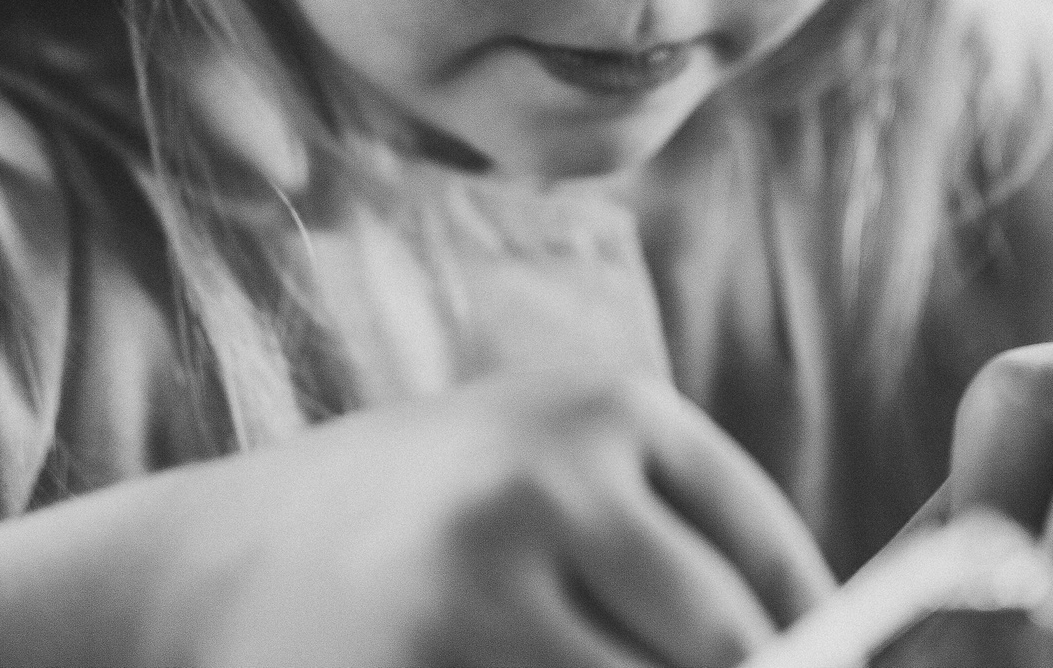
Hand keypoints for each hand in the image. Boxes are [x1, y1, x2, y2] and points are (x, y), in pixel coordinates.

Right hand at [142, 371, 833, 667]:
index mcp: (611, 411)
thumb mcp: (551, 460)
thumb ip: (676, 526)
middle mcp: (552, 481)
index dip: (827, 647)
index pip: (773, 561)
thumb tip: (833, 639)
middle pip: (729, 648)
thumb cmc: (426, 511)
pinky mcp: (425, 665)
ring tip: (586, 653)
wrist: (219, 561)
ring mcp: (480, 584)